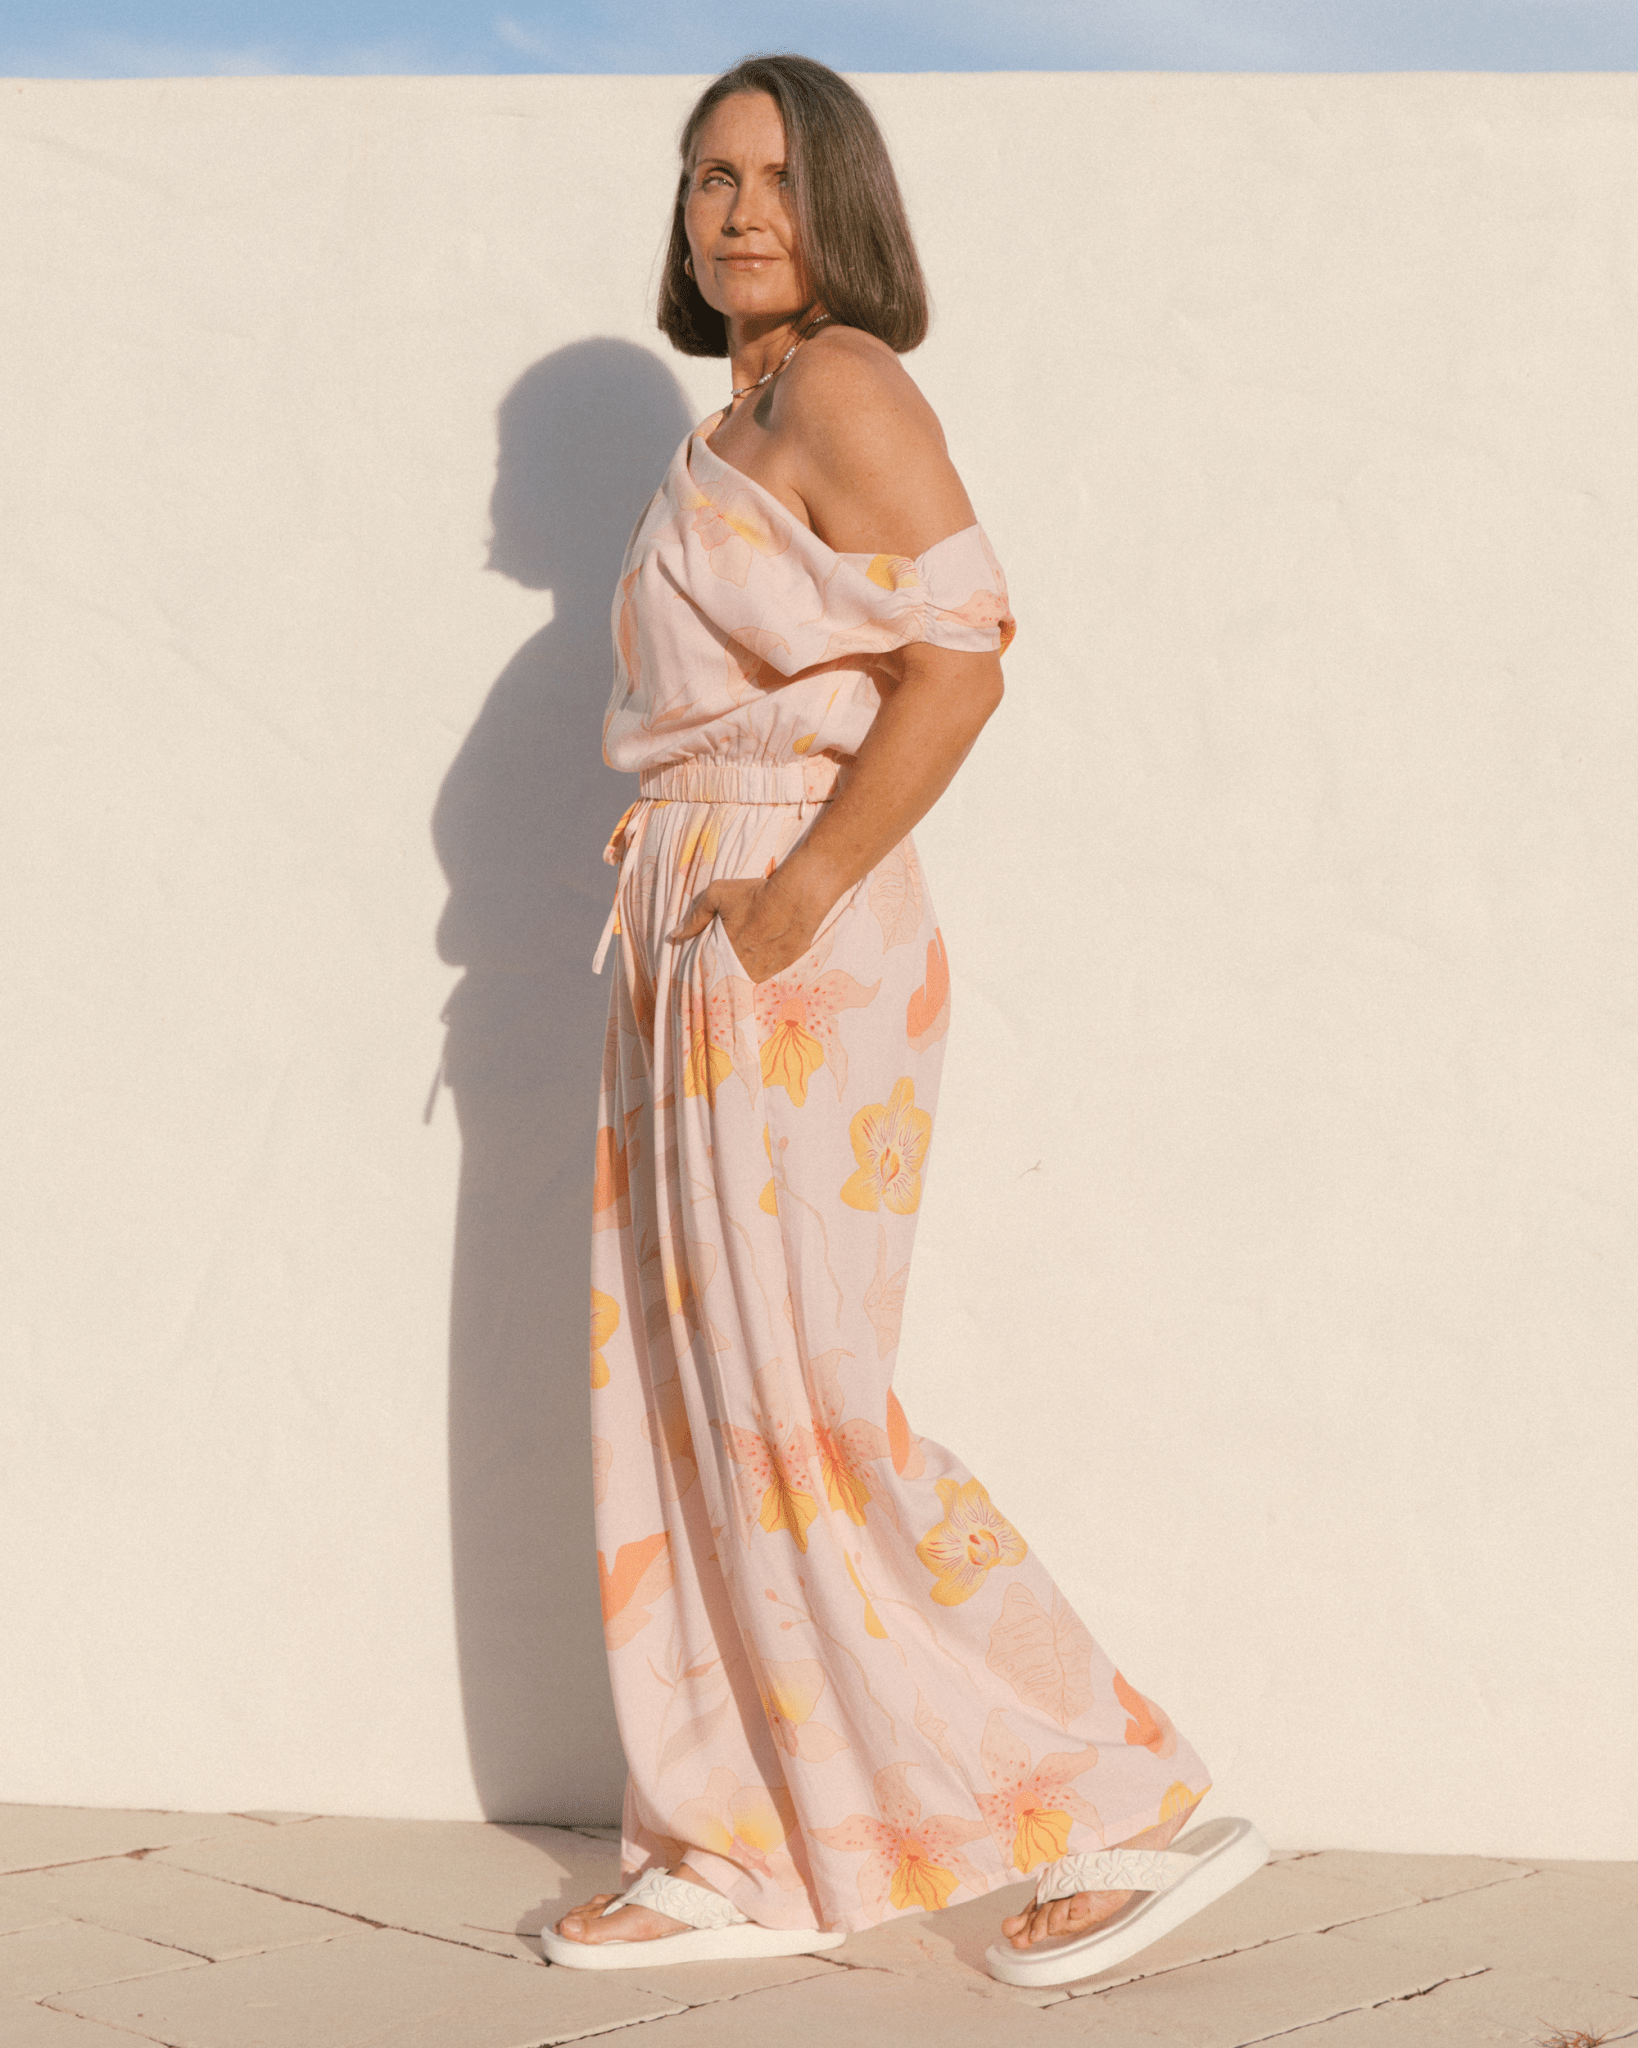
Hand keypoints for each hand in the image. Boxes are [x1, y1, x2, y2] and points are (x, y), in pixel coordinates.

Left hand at [668, 870, 825, 984]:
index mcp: (726, 954)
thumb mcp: (717, 894)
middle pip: (729, 975)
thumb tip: (674, 935)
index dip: (707, 965)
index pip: (708, 970)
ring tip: (749, 951)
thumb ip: (695, 916)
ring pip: (749, 977)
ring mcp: (767, 971)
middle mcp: (746, 969)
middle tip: (729, 953)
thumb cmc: (756, 894)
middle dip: (725, 968)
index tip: (707, 959)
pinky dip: (765, 966)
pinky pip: (769, 973)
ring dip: (745, 969)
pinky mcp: (785, 967)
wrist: (798, 896)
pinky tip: (765, 951)